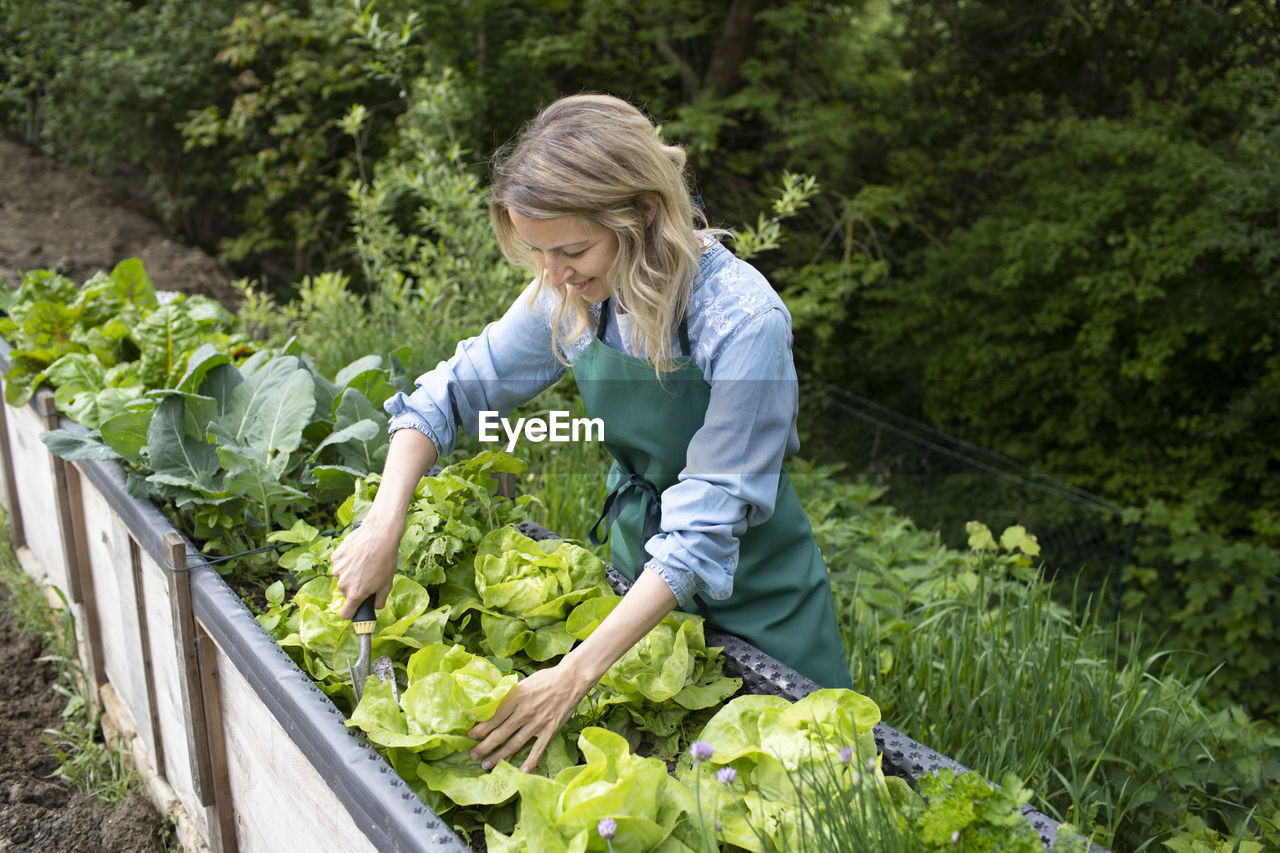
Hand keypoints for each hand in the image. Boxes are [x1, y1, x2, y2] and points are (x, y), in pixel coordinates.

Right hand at [330, 514, 400, 619]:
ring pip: (342, 577)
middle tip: (368, 576)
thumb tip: (374, 606)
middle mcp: (343, 583)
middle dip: (355, 588)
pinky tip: (358, 553)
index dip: (351, 612)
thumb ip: (379, 601)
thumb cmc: (385, 560)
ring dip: (350, 573)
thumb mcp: (387, 584)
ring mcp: (338, 569)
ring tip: (365, 562)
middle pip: (346, 592)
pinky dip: (347, 561)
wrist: (380, 534)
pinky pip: (340, 563)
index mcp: (355, 593)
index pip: (345, 613)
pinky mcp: (336, 556)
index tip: (356, 608)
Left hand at [468, 662, 594, 772]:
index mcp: (516, 698)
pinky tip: (521, 772)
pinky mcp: (550, 730)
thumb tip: (492, 706)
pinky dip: (529, 762)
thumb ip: (510, 696)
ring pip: (514, 744)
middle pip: (500, 733)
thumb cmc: (546, 678)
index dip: (480, 728)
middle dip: (484, 746)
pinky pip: (538, 750)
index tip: (470, 736)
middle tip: (473, 754)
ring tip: (486, 764)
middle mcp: (524, 712)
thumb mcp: (523, 683)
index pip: (493, 717)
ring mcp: (537, 723)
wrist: (571, 679)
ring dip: (499, 756)